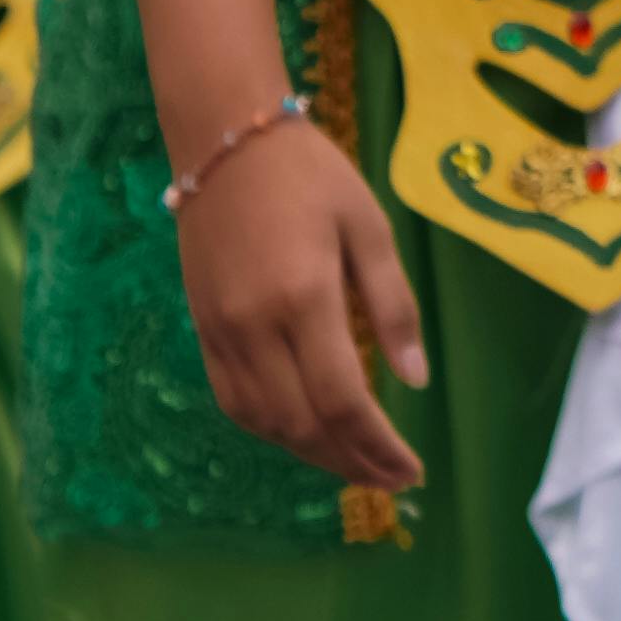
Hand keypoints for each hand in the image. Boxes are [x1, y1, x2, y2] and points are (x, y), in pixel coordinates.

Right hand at [174, 112, 429, 493]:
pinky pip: (236, 403)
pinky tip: (306, 433)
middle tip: (392, 478)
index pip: (343, 400)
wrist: (225, 143)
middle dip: (352, 462)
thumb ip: (393, 306)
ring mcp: (222, 334)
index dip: (378, 445)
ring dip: (314, 454)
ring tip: (357, 464)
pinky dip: (273, 430)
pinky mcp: (203, 332)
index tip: (412, 468)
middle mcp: (256, 327)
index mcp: (304, 297)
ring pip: (266, 423)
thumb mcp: (369, 226)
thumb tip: (417, 380)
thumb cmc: (311, 175)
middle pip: (303, 424)